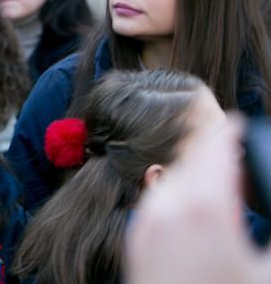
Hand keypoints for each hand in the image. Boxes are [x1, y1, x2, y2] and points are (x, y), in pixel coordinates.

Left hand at [126, 116, 270, 283]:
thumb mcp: (270, 270)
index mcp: (203, 207)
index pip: (215, 148)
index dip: (232, 132)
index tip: (243, 124)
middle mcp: (167, 208)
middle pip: (191, 158)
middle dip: (217, 152)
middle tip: (242, 158)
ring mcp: (146, 226)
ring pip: (170, 179)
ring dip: (196, 173)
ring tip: (227, 187)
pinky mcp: (137, 244)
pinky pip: (156, 202)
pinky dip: (177, 194)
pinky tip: (198, 211)